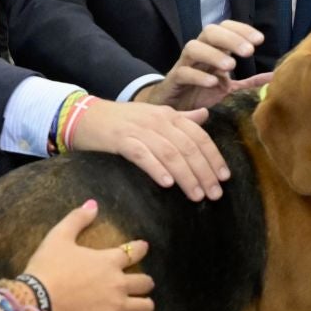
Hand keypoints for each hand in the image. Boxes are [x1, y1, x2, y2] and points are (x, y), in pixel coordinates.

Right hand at [22, 199, 154, 310]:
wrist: (37, 301)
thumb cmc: (47, 267)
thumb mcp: (58, 237)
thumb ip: (77, 219)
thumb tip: (93, 204)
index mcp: (109, 260)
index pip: (134, 252)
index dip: (141, 248)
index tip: (143, 248)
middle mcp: (118, 283)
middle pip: (145, 282)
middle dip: (145, 282)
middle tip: (141, 283)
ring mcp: (116, 306)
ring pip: (145, 306)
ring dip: (146, 304)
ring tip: (143, 305)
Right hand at [70, 97, 229, 201]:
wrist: (86, 116)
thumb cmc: (123, 120)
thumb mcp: (154, 115)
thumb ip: (181, 118)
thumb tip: (205, 116)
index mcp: (169, 116)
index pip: (199, 136)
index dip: (214, 157)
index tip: (224, 177)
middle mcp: (158, 121)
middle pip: (188, 147)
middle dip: (205, 172)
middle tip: (214, 194)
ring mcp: (139, 130)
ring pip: (170, 153)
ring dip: (187, 176)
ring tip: (197, 195)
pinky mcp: (121, 140)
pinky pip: (142, 155)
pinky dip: (156, 168)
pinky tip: (167, 184)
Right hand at [136, 21, 267, 109]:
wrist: (173, 108)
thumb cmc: (200, 93)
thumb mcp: (228, 88)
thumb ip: (249, 82)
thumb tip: (275, 77)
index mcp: (212, 50)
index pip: (225, 28)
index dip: (241, 29)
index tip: (259, 40)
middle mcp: (198, 52)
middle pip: (210, 32)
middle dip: (230, 39)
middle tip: (249, 52)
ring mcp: (184, 65)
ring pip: (193, 47)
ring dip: (213, 54)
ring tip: (230, 67)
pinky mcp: (174, 81)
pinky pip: (183, 72)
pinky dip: (198, 76)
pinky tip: (213, 83)